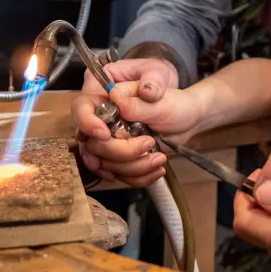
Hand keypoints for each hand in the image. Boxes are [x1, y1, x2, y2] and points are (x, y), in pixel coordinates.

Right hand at [71, 57, 179, 186]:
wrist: (189, 121)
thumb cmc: (175, 102)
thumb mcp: (160, 97)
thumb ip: (137, 100)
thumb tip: (115, 96)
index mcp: (107, 95)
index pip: (81, 107)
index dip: (87, 123)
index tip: (105, 134)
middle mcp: (103, 120)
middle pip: (92, 143)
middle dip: (121, 151)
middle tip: (149, 143)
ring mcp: (110, 141)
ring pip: (105, 163)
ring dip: (134, 166)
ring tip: (159, 158)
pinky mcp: (120, 158)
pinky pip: (119, 174)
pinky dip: (138, 176)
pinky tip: (157, 169)